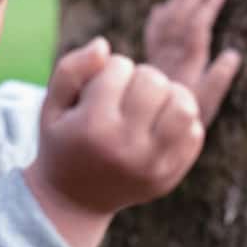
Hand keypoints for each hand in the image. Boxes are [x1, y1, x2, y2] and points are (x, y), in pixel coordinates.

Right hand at [25, 38, 204, 246]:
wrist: (74, 201)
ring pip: (183, 104)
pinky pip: (195, 132)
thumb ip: (71, 69)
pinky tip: (160, 124)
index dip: (110, 69)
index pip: (119, 67)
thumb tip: (104, 45)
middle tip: (126, 94)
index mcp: (93, 126)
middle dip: (140, 77)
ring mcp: (153, 164)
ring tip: (151, 103)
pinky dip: (181, 120)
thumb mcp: (51, 106)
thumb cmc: (62, 142)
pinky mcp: (170, 176)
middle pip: (154, 80)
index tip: (98, 88)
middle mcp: (126, 146)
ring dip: (169, 94)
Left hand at [144, 0, 240, 125]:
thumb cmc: (182, 120)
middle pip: (181, 19)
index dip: (207, 8)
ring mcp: (158, 58)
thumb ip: (219, 79)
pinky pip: (153, 35)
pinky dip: (157, 19)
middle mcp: (169, 56)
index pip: (196, 27)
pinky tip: (159, 8)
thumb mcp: (207, 104)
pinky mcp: (149, 63)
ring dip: (177, 1)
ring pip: (167, 22)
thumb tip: (233, 53)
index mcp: (186, 63)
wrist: (142, 133)